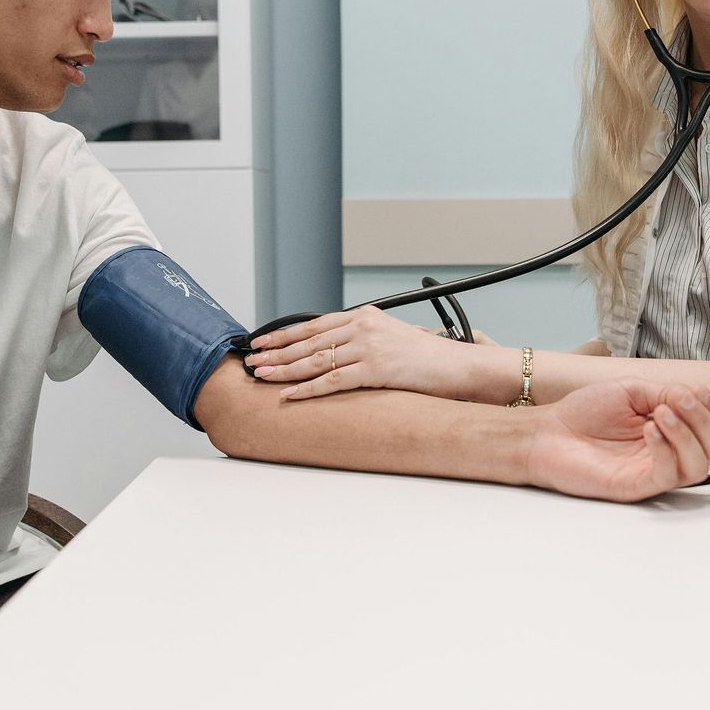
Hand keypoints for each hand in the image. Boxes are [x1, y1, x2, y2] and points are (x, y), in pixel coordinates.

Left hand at [244, 305, 482, 399]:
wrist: (457, 366)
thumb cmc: (426, 357)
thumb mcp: (390, 338)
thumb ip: (362, 339)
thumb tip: (333, 351)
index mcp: (364, 315)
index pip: (313, 324)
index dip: (283, 335)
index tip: (260, 342)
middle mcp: (363, 326)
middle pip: (309, 341)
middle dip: (276, 353)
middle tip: (251, 362)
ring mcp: (369, 347)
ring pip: (316, 360)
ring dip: (284, 369)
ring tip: (261, 376)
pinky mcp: (377, 369)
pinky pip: (333, 380)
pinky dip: (307, 388)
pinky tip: (288, 394)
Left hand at [524, 380, 709, 501]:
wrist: (547, 432)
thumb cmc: (584, 412)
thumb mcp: (630, 389)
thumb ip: (665, 392)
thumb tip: (693, 396)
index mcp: (669, 427)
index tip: (695, 391)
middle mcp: (667, 451)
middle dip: (703, 421)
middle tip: (678, 402)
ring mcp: (653, 470)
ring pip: (698, 467)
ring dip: (687, 435)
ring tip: (660, 415)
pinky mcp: (637, 485)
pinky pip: (668, 476)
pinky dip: (666, 450)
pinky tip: (648, 430)